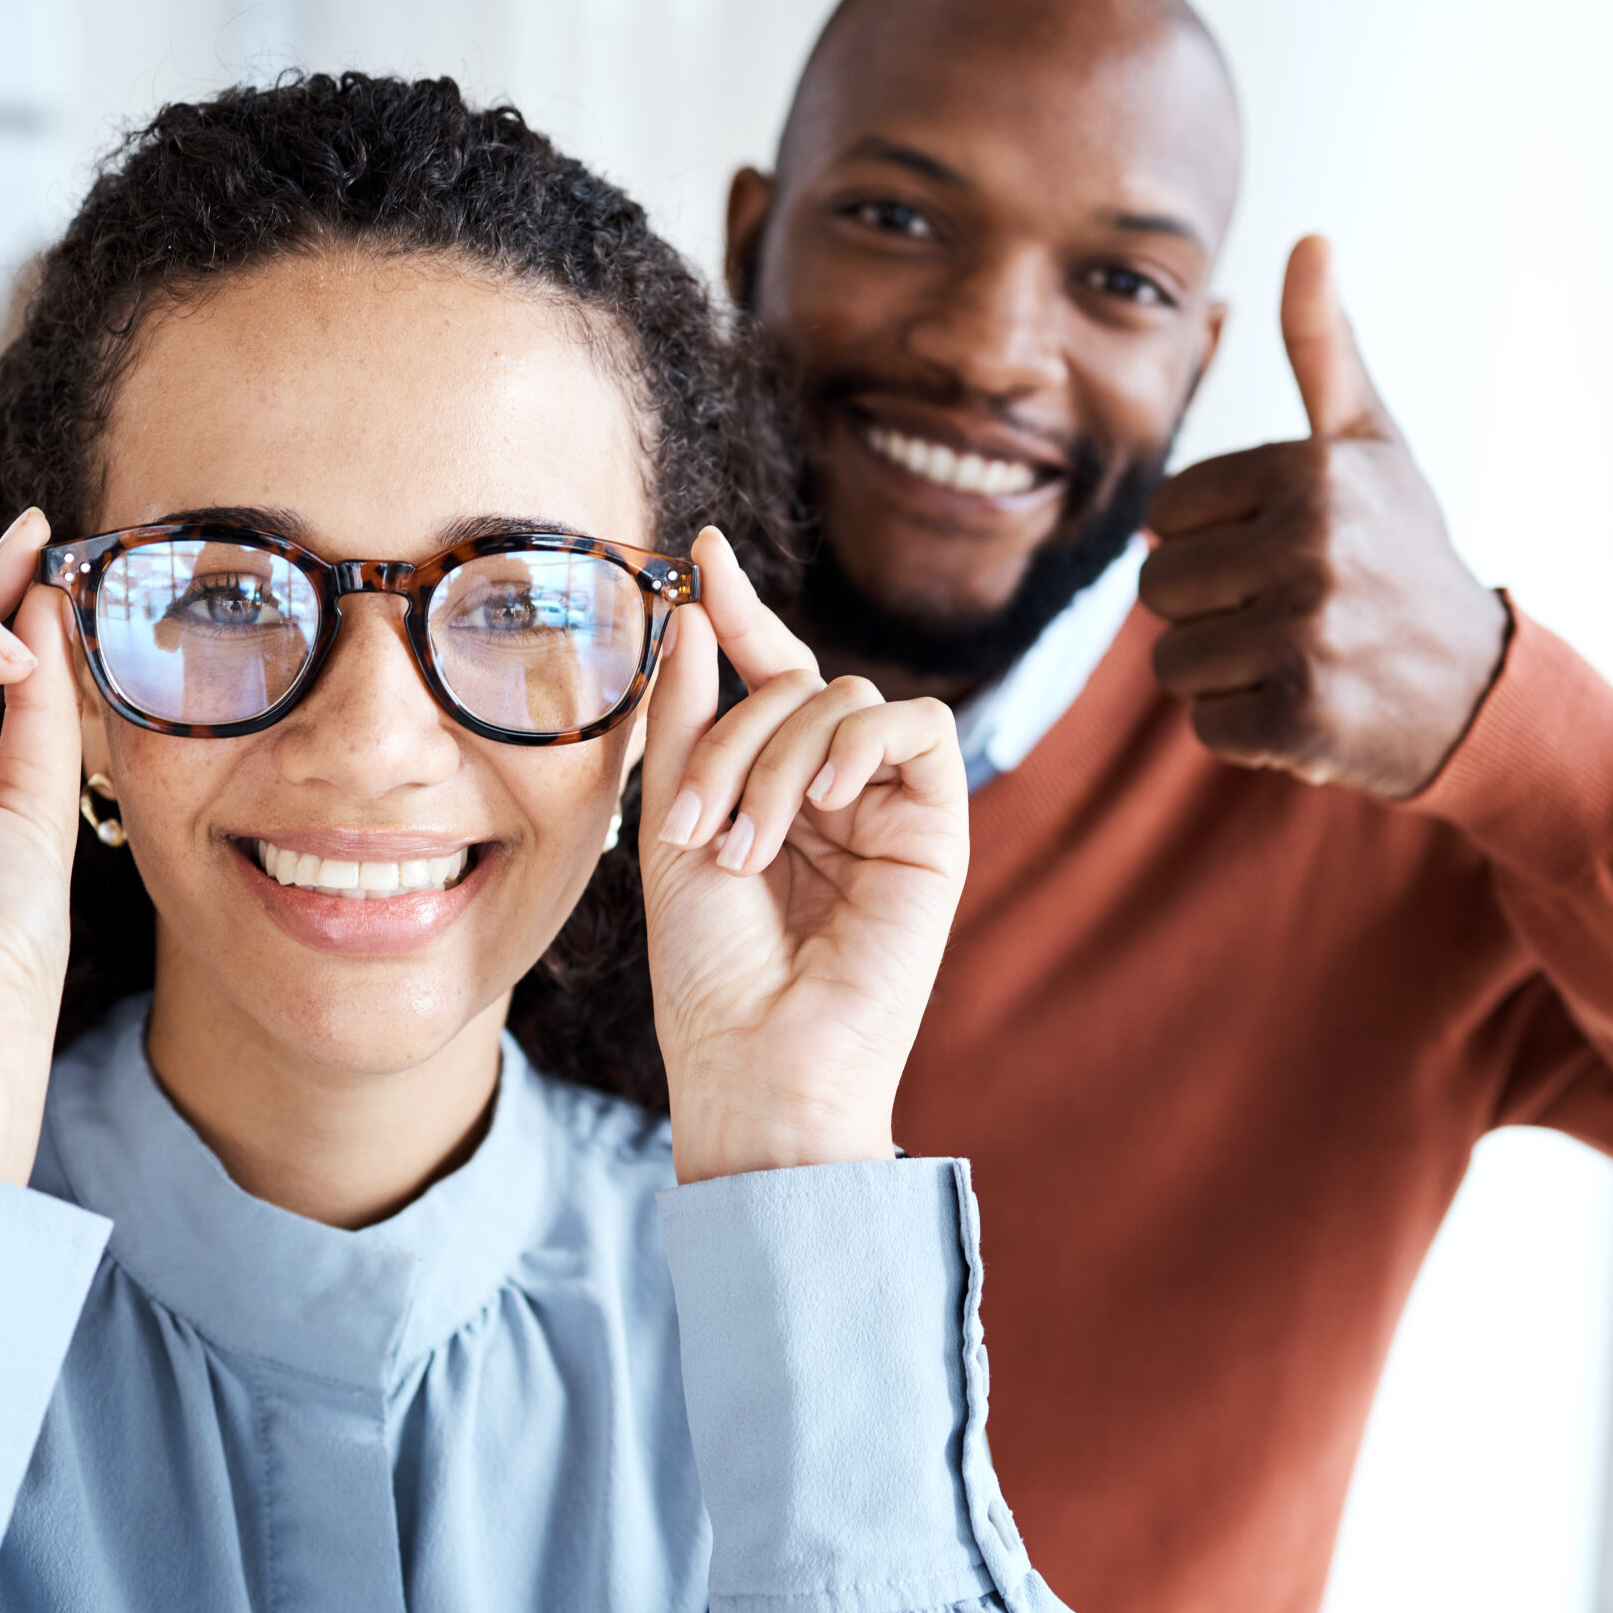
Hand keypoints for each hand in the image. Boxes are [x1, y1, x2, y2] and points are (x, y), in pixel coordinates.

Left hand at [640, 529, 968, 1185]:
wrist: (758, 1063)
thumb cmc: (709, 973)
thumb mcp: (674, 827)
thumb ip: (687, 721)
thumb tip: (688, 610)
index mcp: (771, 789)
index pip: (766, 674)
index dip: (737, 609)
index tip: (700, 549)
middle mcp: (834, 790)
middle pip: (793, 684)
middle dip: (731, 740)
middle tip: (697, 829)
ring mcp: (888, 807)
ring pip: (844, 699)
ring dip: (777, 761)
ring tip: (748, 849)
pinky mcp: (938, 828)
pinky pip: (917, 727)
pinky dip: (860, 743)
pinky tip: (824, 801)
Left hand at [1139, 235, 1509, 798]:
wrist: (1481, 689)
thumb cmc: (1405, 556)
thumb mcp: (1372, 446)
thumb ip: (1325, 349)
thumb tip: (1310, 240)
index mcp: (1312, 474)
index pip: (1166, 514)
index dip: (1211, 540)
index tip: (1281, 550)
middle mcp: (1312, 548)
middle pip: (1159, 588)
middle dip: (1211, 610)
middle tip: (1290, 612)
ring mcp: (1307, 637)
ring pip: (1172, 660)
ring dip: (1224, 672)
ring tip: (1297, 657)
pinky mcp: (1302, 719)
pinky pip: (1205, 725)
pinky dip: (1246, 731)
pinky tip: (1306, 707)